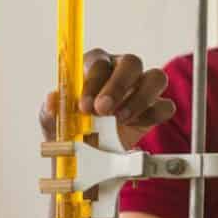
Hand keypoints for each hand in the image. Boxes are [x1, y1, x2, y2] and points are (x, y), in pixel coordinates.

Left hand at [39, 49, 174, 143]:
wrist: (86, 156)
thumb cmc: (70, 128)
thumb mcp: (53, 120)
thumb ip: (51, 108)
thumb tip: (52, 100)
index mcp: (94, 66)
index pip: (99, 62)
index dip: (92, 82)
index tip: (84, 106)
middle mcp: (120, 71)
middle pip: (131, 63)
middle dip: (118, 86)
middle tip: (103, 110)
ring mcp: (141, 87)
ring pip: (156, 78)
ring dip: (140, 99)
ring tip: (121, 120)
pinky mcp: (154, 108)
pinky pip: (166, 105)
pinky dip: (153, 115)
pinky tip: (134, 126)